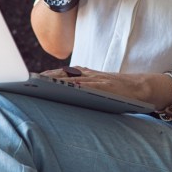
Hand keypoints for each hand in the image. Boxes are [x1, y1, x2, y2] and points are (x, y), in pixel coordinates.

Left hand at [39, 65, 155, 104]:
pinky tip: (67, 87)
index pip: (61, 73)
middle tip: (29, 80)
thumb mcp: (96, 88)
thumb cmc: (117, 91)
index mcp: (84, 74)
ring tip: (41, 83)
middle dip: (45, 77)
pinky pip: (89, 85)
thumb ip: (80, 90)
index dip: (45, 75)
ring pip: (73, 78)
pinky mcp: (106, 86)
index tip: (29, 78)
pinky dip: (78, 85)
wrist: (142, 87)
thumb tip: (61, 98)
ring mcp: (97, 79)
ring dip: (57, 80)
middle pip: (62, 74)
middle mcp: (89, 74)